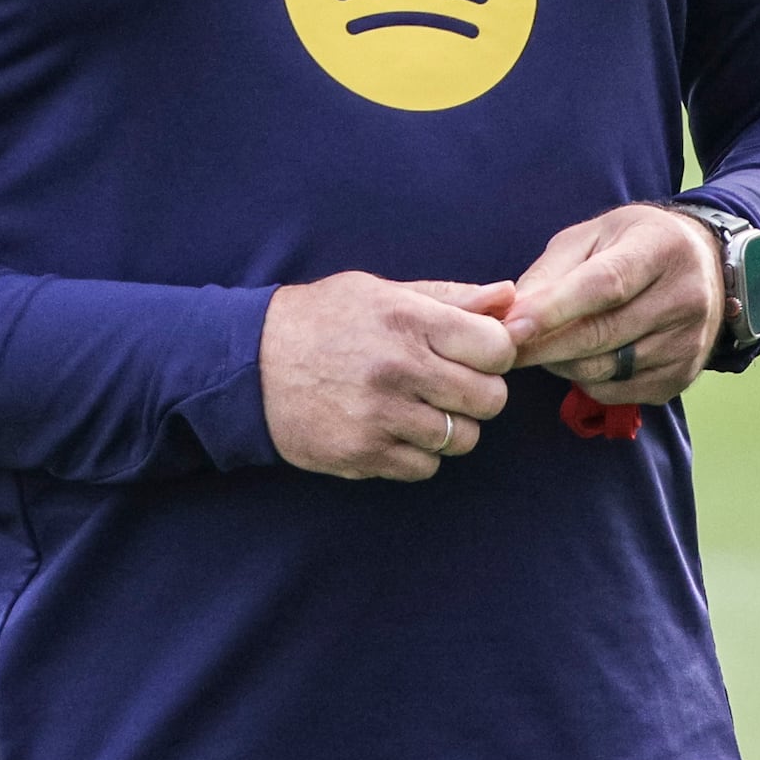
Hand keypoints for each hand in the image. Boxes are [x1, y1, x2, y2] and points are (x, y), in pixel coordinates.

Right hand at [259, 273, 518, 480]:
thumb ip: (449, 297)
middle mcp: (397, 368)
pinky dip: (417, 454)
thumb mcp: (382, 292)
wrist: (248, 364)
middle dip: (478, 394)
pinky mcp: (362, 454)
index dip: (494, 354)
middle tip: (450, 385)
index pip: (497, 348)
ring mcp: (380, 416)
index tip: (475, 354)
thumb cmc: (324, 320)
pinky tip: (393, 430)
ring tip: (417, 408)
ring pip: (462, 439)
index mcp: (407, 319)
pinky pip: (425, 467)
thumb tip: (511, 296)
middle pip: (489, 399)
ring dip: (449, 427)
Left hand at [501, 205, 723, 406]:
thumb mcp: (591, 236)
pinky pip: (619, 393)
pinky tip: (580, 360)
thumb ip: (550, 272)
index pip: (605, 285)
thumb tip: (512, 313)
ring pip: (606, 369)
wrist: (702, 265)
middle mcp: (685, 297)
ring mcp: (689, 342)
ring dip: (562, 364)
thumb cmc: (632, 245)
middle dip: (545, 345)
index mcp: (660, 249)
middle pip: (603, 334)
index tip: (512, 327)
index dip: (555, 309)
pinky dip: (587, 383)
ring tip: (545, 346)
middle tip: (507, 347)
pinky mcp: (683, 376)